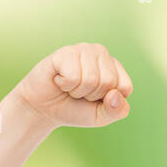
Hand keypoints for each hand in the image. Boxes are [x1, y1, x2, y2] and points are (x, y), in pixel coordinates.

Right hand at [15, 42, 132, 127]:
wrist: (42, 109)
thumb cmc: (74, 109)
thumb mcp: (101, 116)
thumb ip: (117, 111)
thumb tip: (114, 95)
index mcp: (115, 68)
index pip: (125, 87)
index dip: (108, 101)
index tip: (94, 99)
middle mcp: (102, 54)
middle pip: (108, 83)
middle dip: (90, 95)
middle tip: (78, 92)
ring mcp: (84, 50)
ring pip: (91, 79)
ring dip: (76, 90)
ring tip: (69, 85)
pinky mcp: (66, 52)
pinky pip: (74, 77)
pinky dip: (64, 85)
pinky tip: (58, 79)